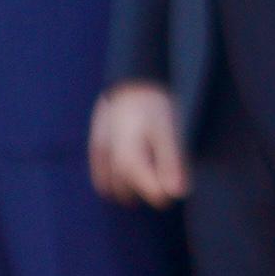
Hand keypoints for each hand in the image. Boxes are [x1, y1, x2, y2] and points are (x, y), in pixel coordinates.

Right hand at [88, 83, 189, 207]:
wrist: (130, 81)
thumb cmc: (153, 106)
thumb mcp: (168, 133)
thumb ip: (171, 164)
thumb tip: (179, 193)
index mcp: (130, 161)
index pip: (151, 193)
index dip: (165, 194)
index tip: (175, 188)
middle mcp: (111, 162)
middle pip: (130, 192)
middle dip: (145, 190)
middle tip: (161, 179)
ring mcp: (100, 155)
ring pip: (113, 187)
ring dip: (128, 187)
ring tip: (145, 175)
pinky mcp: (95, 147)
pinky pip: (100, 176)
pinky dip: (110, 182)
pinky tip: (124, 176)